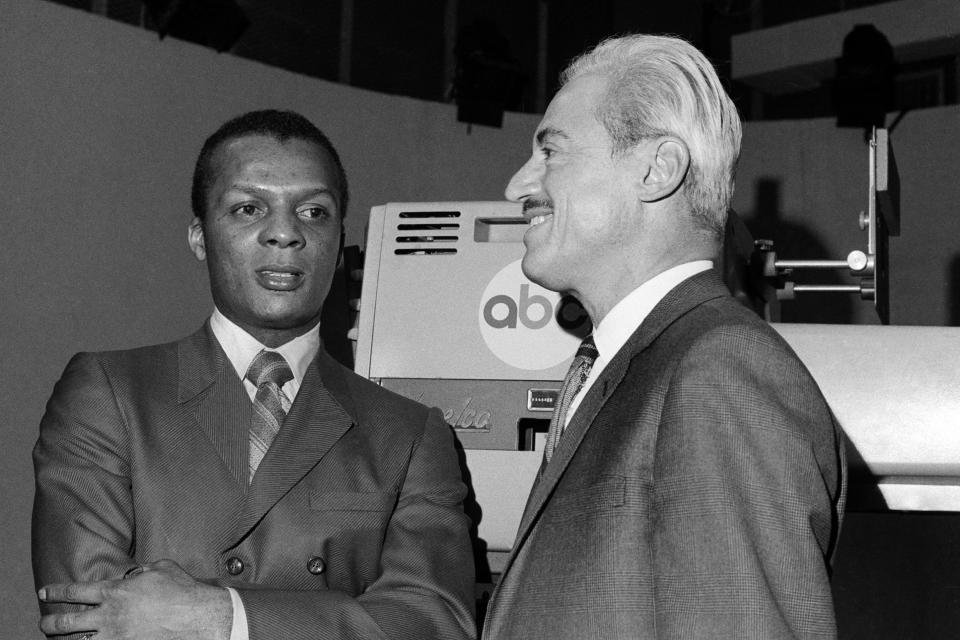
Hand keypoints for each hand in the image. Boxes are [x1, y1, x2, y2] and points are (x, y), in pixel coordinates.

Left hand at [38, 559, 231, 639]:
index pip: (74, 591)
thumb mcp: (160, 568)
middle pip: (66, 622)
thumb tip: (135, 574)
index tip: (44, 592)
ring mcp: (115, 637)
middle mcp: (109, 616)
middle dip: (50, 623)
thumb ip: (141, 571)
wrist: (198, 616)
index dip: (55, 591)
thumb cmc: (182, 589)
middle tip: (44, 622)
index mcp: (115, 591)